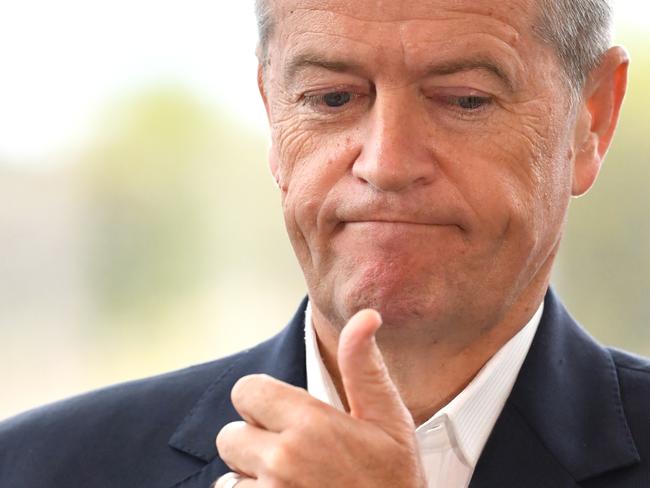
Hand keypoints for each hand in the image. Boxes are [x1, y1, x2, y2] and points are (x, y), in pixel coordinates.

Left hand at [214, 309, 425, 486]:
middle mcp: (282, 459)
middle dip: (255, 442)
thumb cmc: (394, 483)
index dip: (263, 403)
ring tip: (292, 486)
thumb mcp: (389, 421)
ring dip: (252, 479)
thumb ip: (364, 367)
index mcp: (310, 422)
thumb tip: (365, 316)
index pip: (246, 390)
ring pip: (229, 476)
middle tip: (293, 457)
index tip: (287, 419)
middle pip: (230, 434)